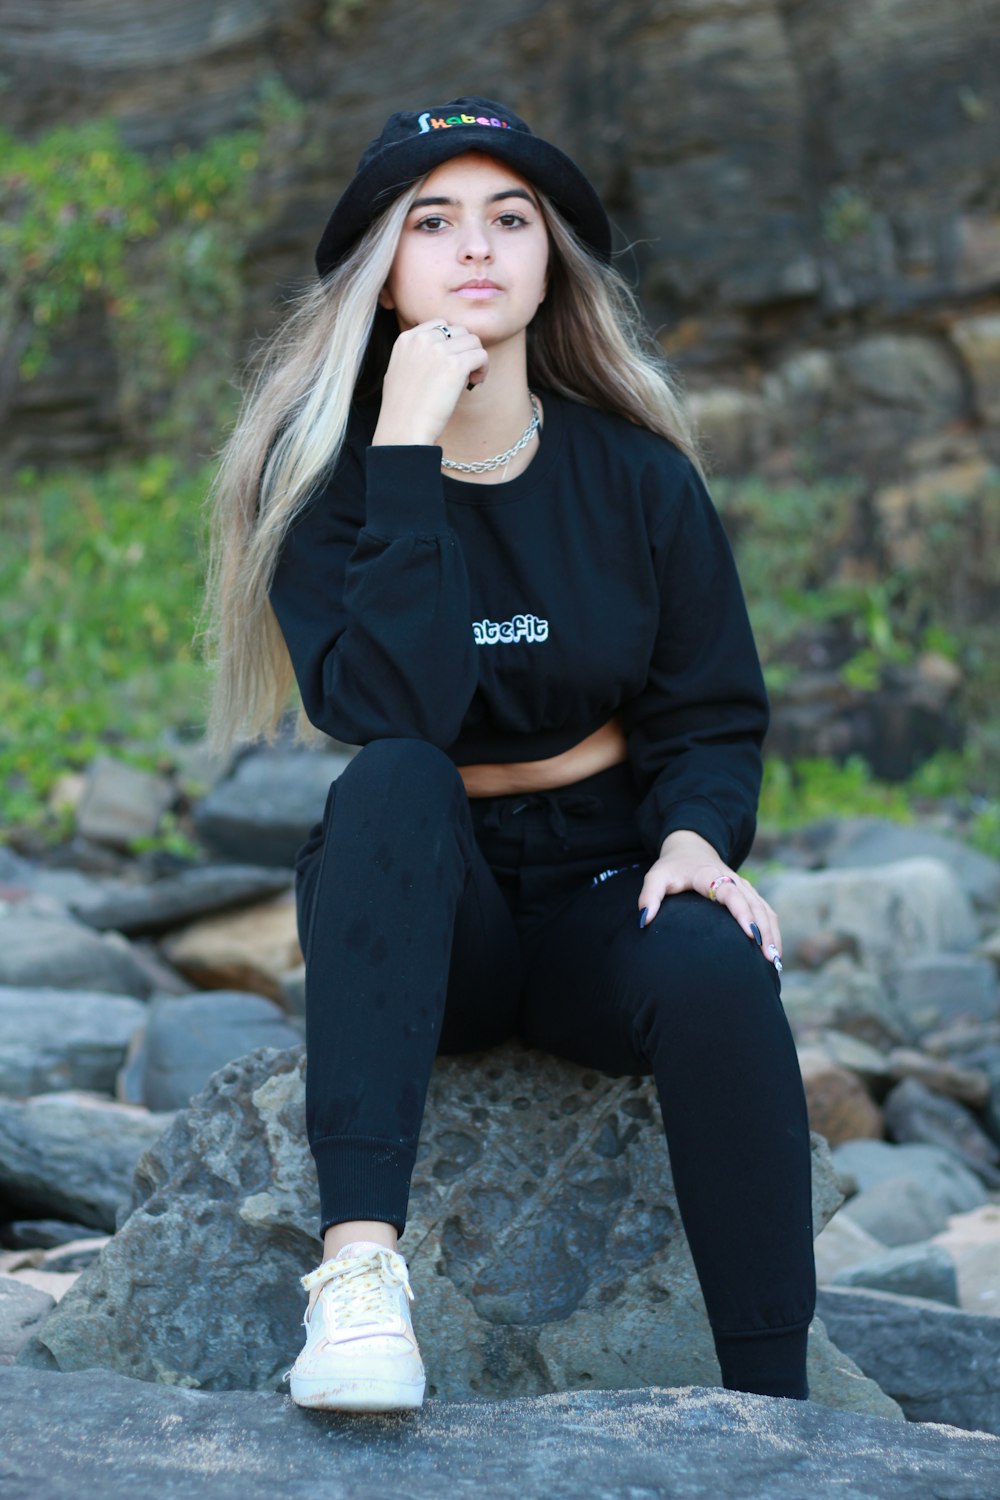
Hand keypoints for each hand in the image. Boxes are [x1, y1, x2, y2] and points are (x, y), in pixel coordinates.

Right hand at [372, 320, 488, 446]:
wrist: (403, 430)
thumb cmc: (402, 411)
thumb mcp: (400, 373)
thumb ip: (417, 356)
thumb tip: (443, 355)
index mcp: (406, 339)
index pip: (440, 325)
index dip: (451, 343)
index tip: (451, 363)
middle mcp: (422, 339)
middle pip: (459, 331)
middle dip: (465, 350)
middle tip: (465, 373)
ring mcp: (439, 350)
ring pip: (473, 341)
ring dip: (477, 359)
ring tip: (472, 379)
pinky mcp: (455, 365)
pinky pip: (481, 355)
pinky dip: (483, 368)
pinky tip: (477, 383)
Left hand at [637, 829, 782, 970]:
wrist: (690, 849)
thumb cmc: (672, 868)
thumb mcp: (656, 877)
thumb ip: (648, 896)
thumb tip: (644, 920)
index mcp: (710, 874)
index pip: (731, 893)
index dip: (742, 913)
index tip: (751, 935)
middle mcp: (732, 879)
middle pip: (754, 904)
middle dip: (764, 930)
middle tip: (768, 957)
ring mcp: (743, 886)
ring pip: (764, 909)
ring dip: (772, 933)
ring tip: (774, 961)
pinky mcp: (748, 893)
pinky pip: (766, 911)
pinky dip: (773, 930)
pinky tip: (775, 953)